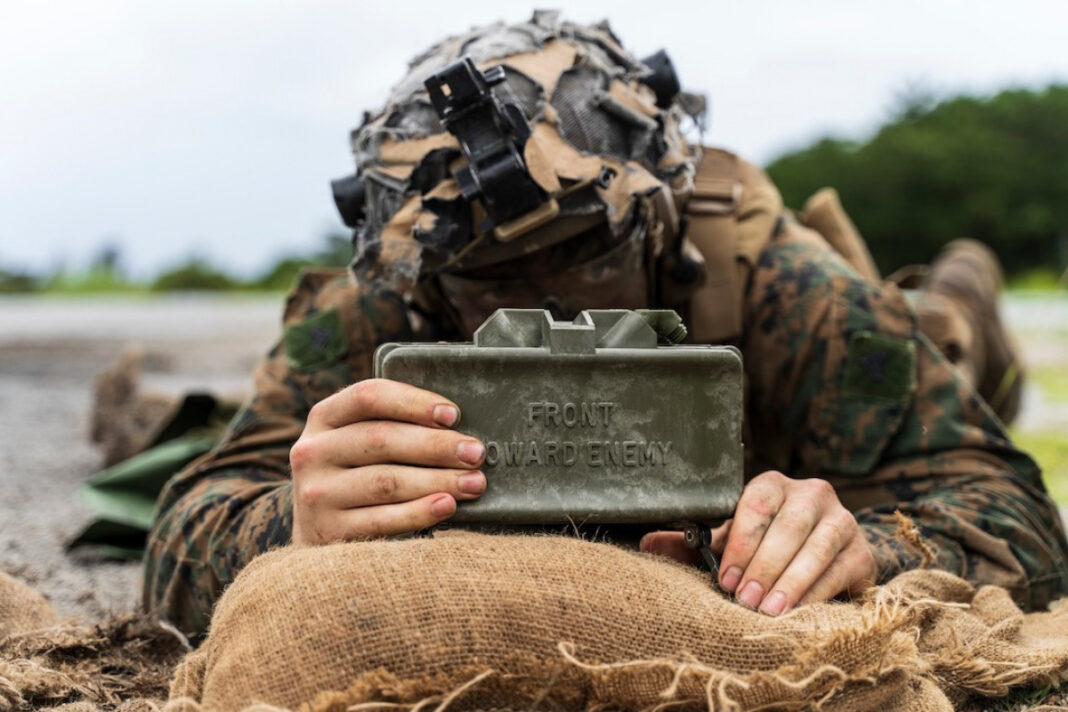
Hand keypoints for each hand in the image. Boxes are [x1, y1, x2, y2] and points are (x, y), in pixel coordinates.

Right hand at [290, 379, 486, 545]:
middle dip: (437, 445)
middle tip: (475, 453)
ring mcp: (317, 493)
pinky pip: (381, 520)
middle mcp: (312, 451)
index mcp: (324, 417)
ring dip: (438, 480)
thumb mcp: (355, 443)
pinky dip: (419, 512)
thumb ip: (391, 426)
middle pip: (382, 438)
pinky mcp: (327, 532)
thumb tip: (456, 425)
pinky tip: (447, 506)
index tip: (453, 415)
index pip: (369, 396)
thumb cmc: (353, 477)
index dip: (414, 402)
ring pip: (386, 481)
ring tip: (474, 483)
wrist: (311, 537)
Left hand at [640, 470, 875, 614]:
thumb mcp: (729, 544)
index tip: (724, 578)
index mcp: (773, 485)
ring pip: (817, 546)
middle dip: (764, 564)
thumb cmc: (766, 548)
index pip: (756, 504)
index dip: (740, 543)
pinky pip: (840, 570)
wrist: (824, 561)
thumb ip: (691, 544)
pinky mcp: (861, 552)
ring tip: (769, 610)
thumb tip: (645, 545)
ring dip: (791, 581)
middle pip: (790, 524)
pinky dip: (816, 593)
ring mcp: (842, 520)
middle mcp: (812, 493)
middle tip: (744, 599)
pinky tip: (797, 612)